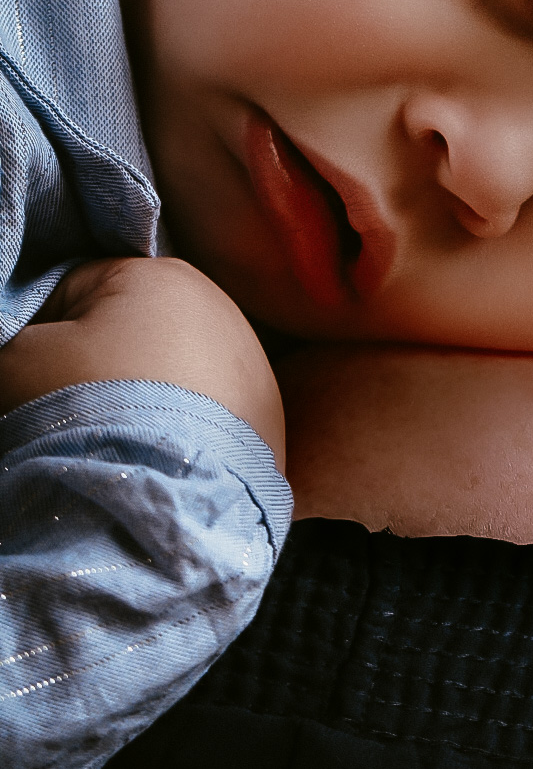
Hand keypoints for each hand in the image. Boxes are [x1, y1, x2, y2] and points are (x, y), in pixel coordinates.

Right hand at [0, 257, 284, 468]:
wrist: (165, 492)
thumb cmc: (89, 407)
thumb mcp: (21, 359)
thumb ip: (15, 336)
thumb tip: (27, 348)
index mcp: (160, 276)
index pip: (76, 290)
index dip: (43, 333)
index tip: (35, 378)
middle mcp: (221, 308)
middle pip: (132, 330)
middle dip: (98, 367)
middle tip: (75, 414)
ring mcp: (255, 363)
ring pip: (172, 372)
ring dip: (142, 399)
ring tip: (120, 442)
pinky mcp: (271, 417)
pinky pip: (210, 414)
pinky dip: (182, 432)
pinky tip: (162, 460)